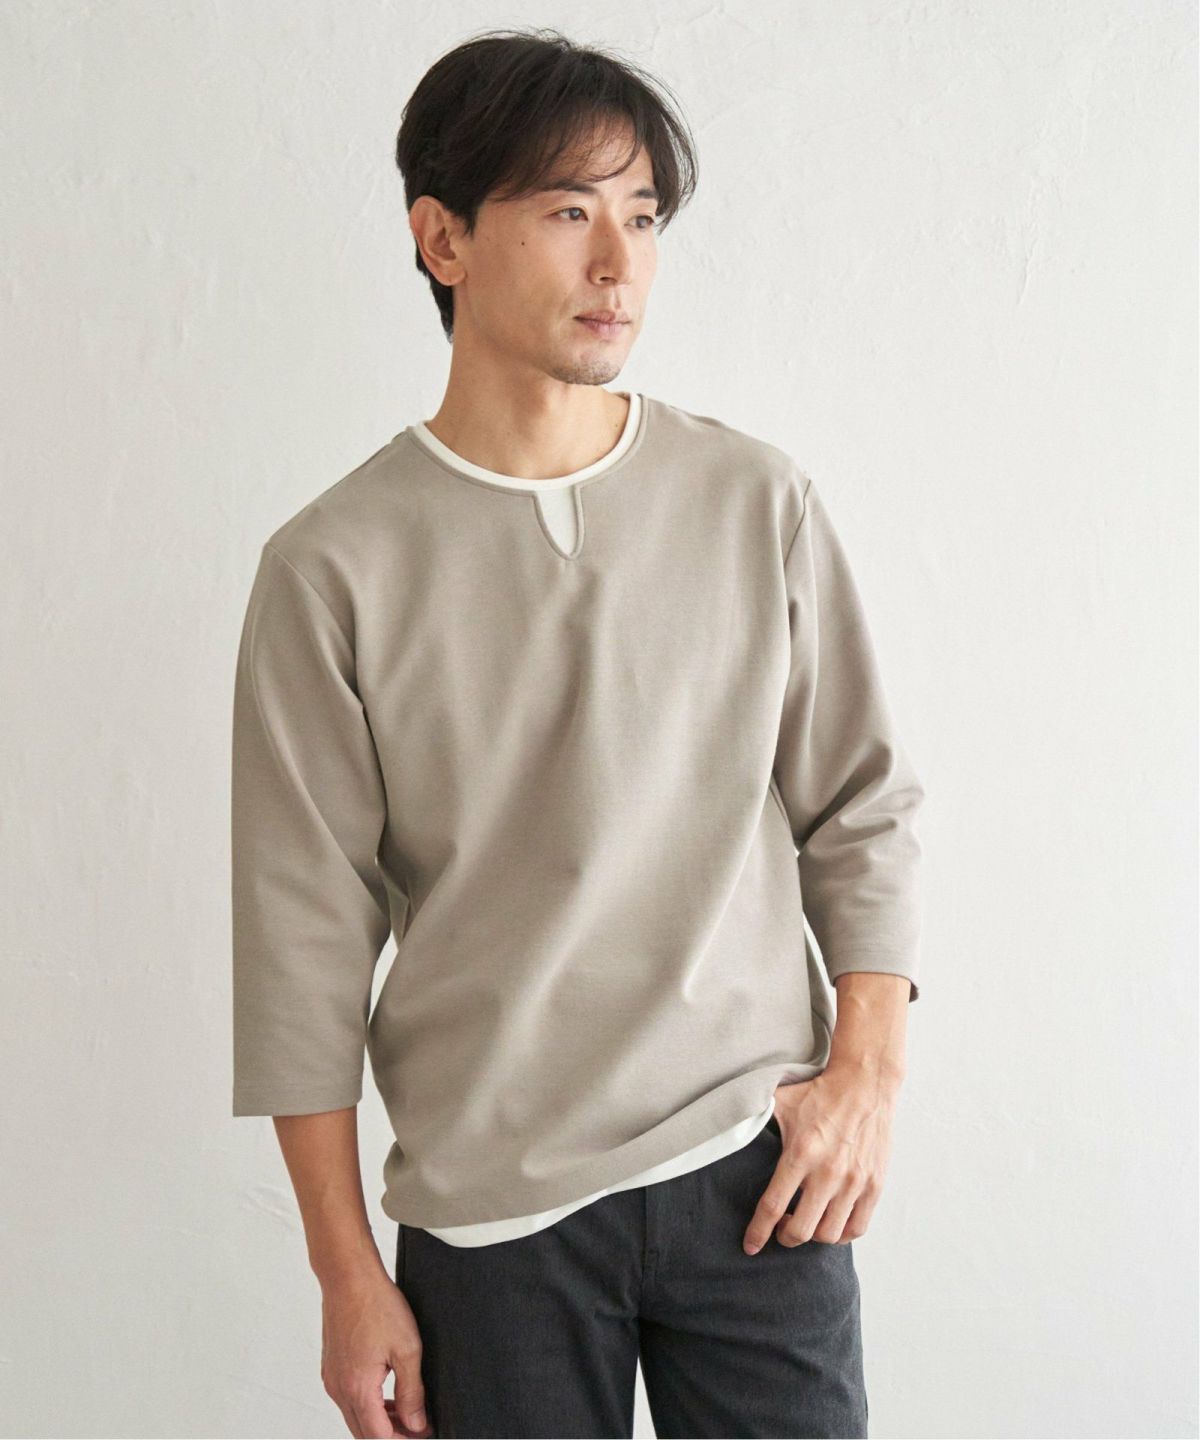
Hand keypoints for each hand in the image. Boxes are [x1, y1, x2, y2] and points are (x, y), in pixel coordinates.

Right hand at [320, 1269, 434, 1437]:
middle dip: (392, 1435)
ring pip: (355, 1417)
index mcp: (357, 1389)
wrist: (348, 1276)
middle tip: (418, 1427)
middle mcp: (339, 1389)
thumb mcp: (406, 1349)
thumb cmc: (376, 1304)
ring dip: (379, 1421)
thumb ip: (412, 1392)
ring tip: (407, 1412)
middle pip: (364, 1433)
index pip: (379, 1437)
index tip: (424, 1433)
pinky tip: (386, 1393)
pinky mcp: (331, 1367)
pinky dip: (367, 1404)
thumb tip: (417, 1424)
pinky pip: (348, 1399)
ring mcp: (332, 1378)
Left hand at [742, 1068, 900, 1252]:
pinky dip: (841, 1234)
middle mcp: (828, 1172)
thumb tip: (726, 1122)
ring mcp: (854, 1182)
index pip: (773, 1205)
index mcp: (801, 1153)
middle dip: (785, 1237)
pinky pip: (857, 1228)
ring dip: (812, 1236)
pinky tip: (830, 1221)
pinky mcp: (874, 1185)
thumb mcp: (781, 1100)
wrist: (865, 1083)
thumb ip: (753, 1115)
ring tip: (805, 1221)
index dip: (758, 1231)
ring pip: (829, 1234)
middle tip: (781, 1228)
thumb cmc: (820, 1093)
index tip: (751, 1246)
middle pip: (801, 1230)